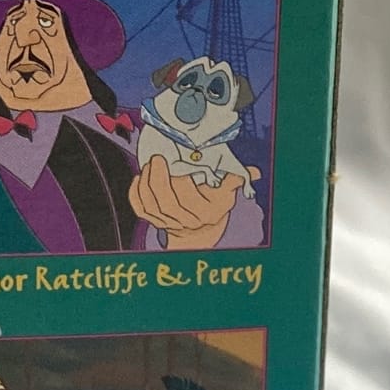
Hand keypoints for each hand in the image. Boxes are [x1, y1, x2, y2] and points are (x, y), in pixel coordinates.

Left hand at [129, 154, 243, 249]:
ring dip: (147, 182)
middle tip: (158, 157)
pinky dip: (136, 193)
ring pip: (152, 205)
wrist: (199, 231)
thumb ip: (234, 180)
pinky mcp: (154, 221)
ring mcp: (168, 223)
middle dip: (160, 178)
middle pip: (167, 202)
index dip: (181, 180)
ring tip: (150, 163)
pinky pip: (140, 209)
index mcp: (207, 213)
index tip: (180, 163)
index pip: (189, 197)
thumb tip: (252, 172)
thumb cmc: (213, 205)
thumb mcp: (227, 194)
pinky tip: (139, 177)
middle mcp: (186, 221)